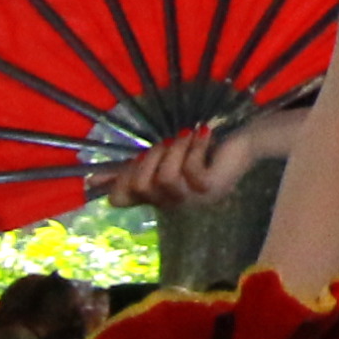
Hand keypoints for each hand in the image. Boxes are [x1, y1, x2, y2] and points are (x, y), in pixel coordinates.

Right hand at [99, 120, 251, 209]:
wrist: (247, 139)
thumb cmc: (201, 145)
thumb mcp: (161, 156)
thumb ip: (130, 168)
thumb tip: (92, 182)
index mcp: (158, 195)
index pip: (121, 199)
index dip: (119, 175)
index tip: (135, 156)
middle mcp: (174, 202)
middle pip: (140, 187)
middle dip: (148, 158)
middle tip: (166, 143)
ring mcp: (193, 198)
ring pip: (164, 179)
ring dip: (172, 150)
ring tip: (185, 136)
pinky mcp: (211, 188)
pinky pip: (189, 171)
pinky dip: (193, 149)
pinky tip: (202, 136)